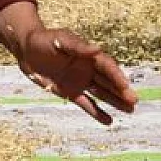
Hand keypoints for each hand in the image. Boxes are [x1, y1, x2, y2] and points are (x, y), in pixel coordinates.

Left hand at [15, 27, 138, 124]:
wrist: (27, 50)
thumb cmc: (44, 40)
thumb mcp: (61, 40)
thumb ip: (78, 47)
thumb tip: (97, 49)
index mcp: (89, 55)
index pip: (107, 67)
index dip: (117, 76)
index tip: (126, 87)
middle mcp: (88, 69)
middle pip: (108, 82)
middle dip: (121, 91)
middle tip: (134, 102)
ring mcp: (81, 82)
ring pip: (102, 93)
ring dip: (115, 102)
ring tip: (130, 111)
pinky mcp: (70, 92)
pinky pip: (86, 103)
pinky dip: (96, 112)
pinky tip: (108, 121)